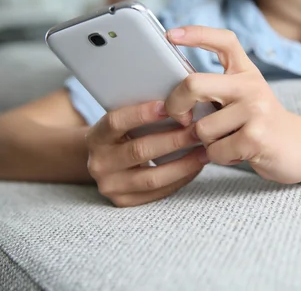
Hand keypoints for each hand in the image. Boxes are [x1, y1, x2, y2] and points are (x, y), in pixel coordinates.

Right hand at [85, 100, 208, 206]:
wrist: (104, 160)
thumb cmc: (123, 133)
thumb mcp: (124, 120)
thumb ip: (144, 112)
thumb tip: (179, 99)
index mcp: (96, 137)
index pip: (115, 122)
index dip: (141, 114)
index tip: (168, 106)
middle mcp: (99, 163)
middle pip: (140, 150)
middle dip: (174, 140)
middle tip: (199, 130)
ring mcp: (111, 186)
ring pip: (152, 177)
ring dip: (184, 163)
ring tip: (204, 151)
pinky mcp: (125, 201)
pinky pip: (158, 192)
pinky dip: (181, 178)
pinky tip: (196, 166)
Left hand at [165, 26, 300, 183]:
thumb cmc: (261, 125)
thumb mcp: (244, 97)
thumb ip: (216, 91)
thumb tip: (172, 97)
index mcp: (246, 72)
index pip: (223, 41)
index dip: (196, 34)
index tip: (171, 35)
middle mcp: (251, 85)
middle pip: (194, 84)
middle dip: (175, 105)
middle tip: (180, 118)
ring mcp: (255, 110)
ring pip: (201, 127)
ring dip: (206, 142)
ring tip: (227, 141)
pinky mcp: (255, 137)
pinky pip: (215, 150)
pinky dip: (219, 157)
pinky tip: (236, 153)